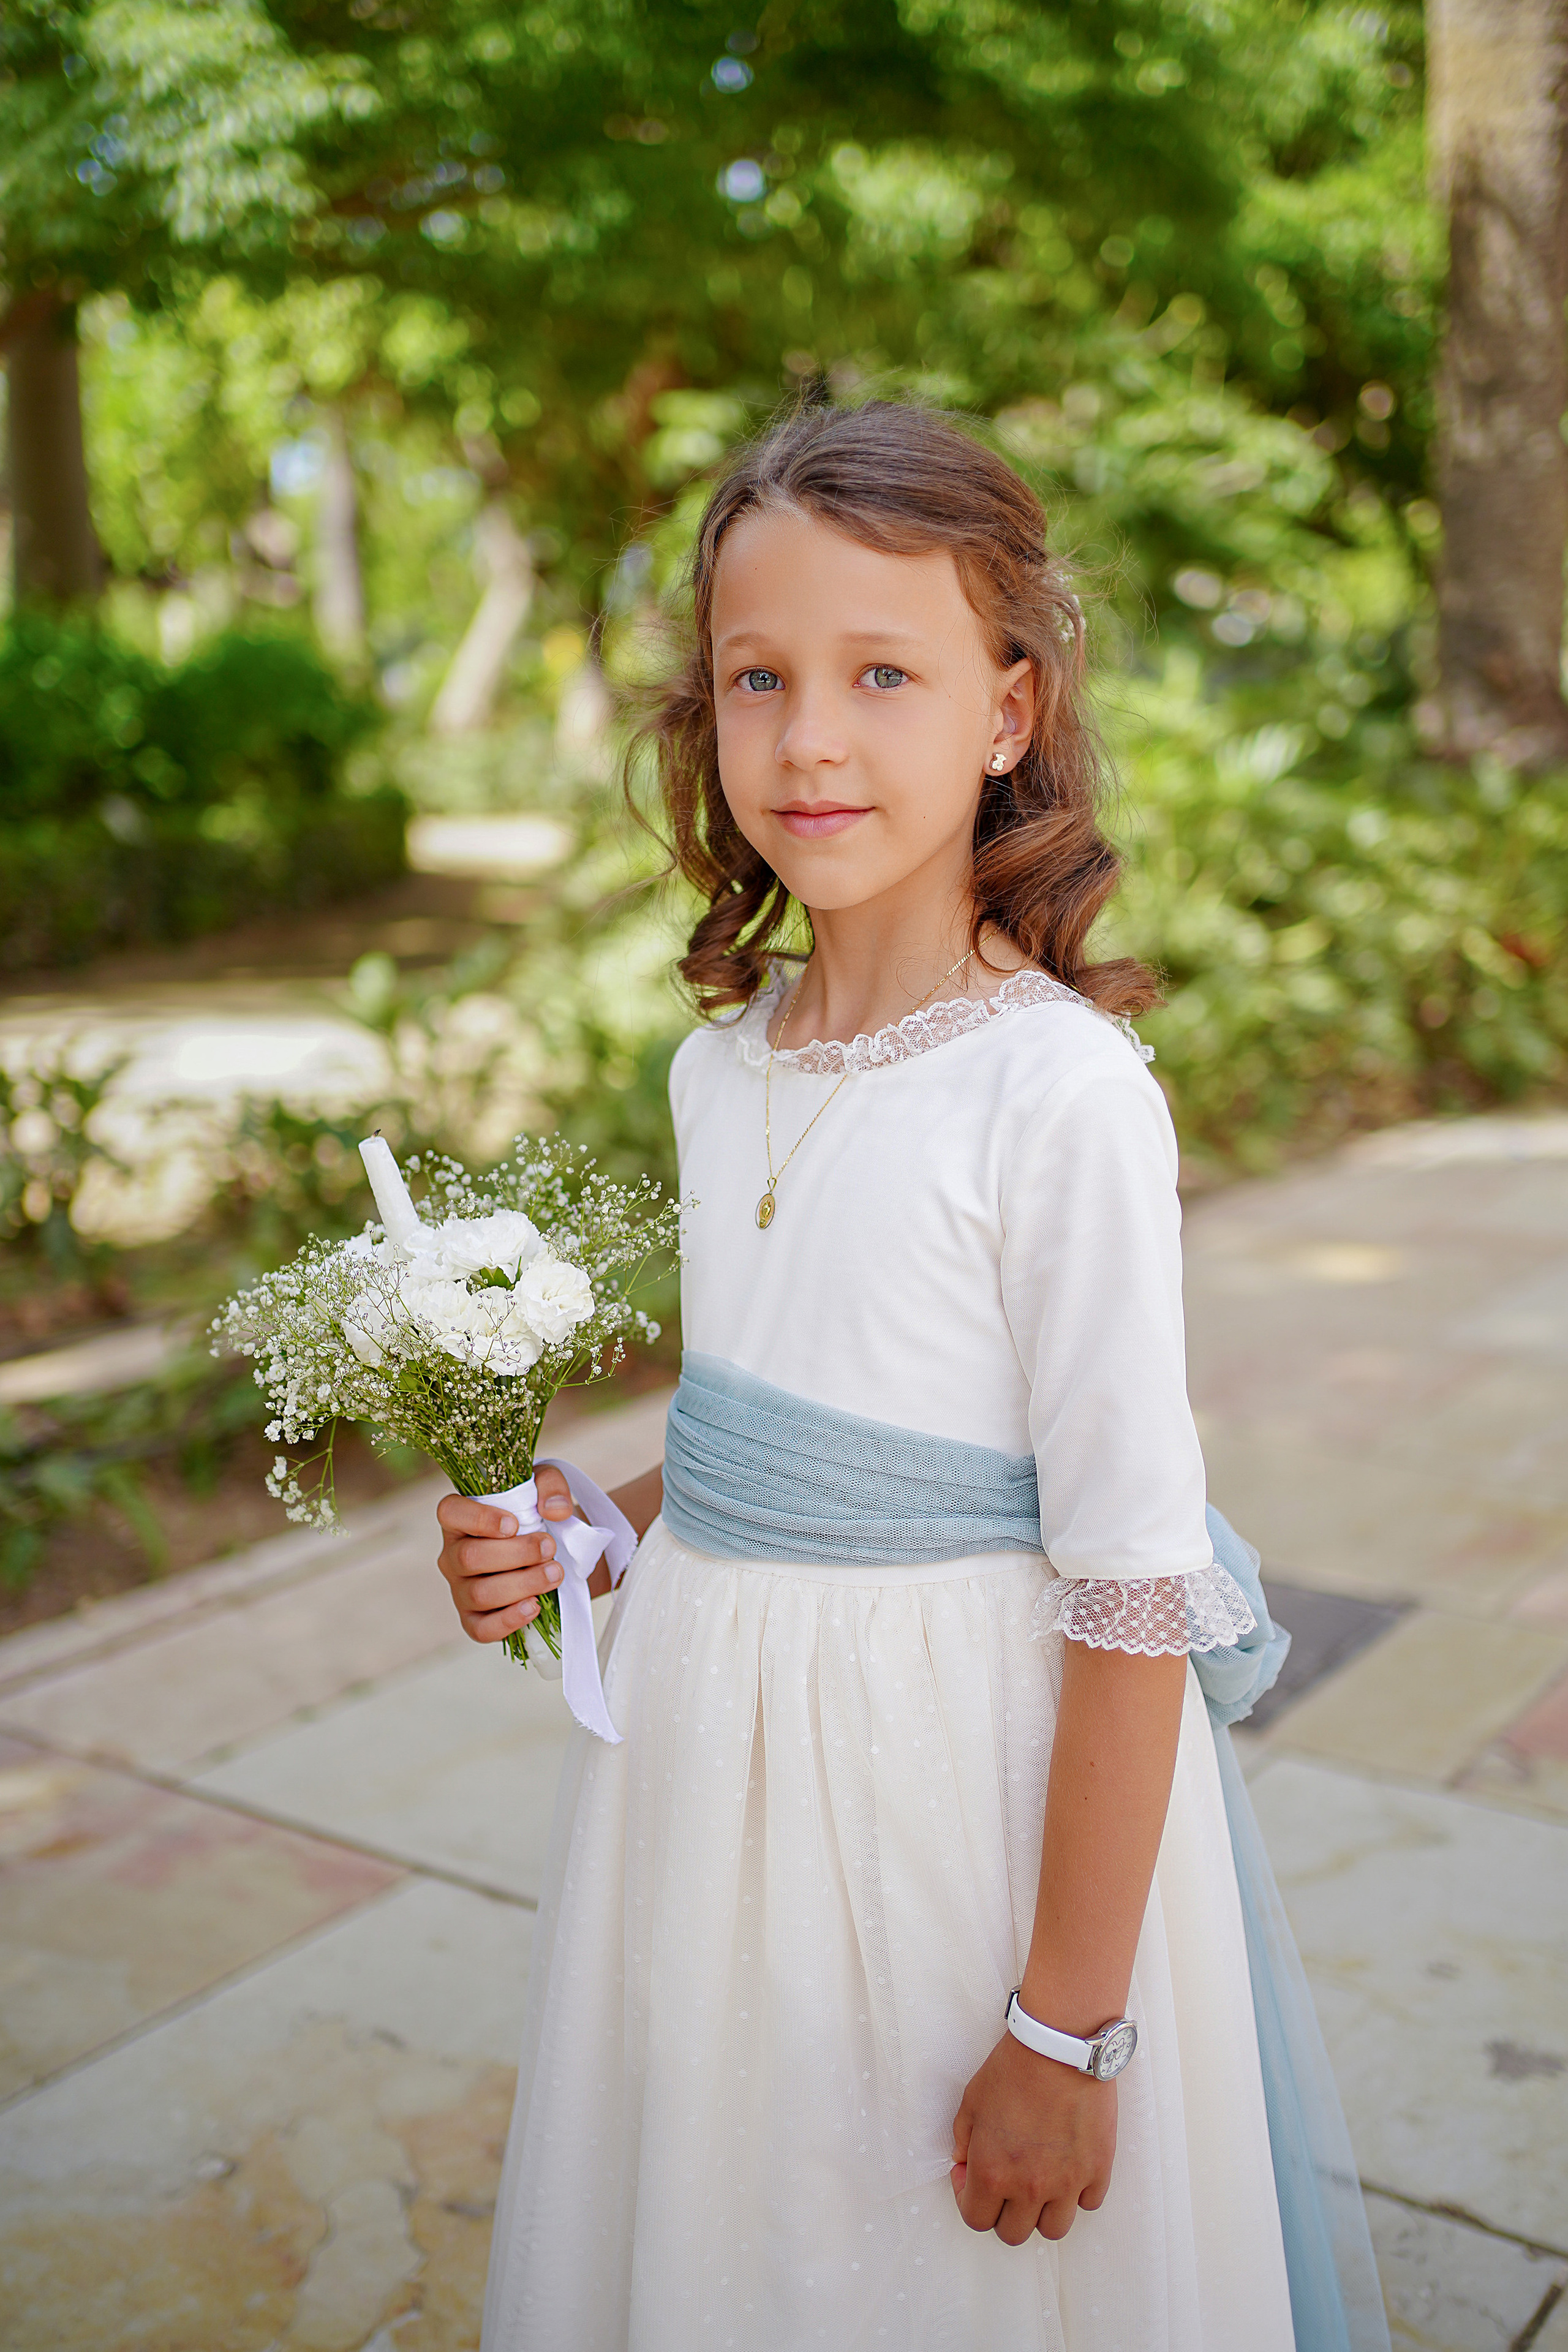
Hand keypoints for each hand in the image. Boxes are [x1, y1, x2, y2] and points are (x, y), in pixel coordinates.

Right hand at [435, 1467, 580, 1643]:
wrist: (552, 1551)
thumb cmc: (537, 1515)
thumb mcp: (544, 1486)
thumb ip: (550, 1485)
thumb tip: (555, 1509)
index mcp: (460, 1519)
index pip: (449, 1512)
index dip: (479, 1519)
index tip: (514, 1524)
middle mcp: (453, 1555)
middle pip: (469, 1557)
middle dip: (516, 1554)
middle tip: (550, 1548)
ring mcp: (460, 1590)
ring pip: (479, 1593)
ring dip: (523, 1584)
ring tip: (555, 1573)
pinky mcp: (474, 1619)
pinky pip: (481, 1629)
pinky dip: (509, 1620)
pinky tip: (535, 1606)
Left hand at [950, 2032, 1115, 2244]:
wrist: (1060, 2045)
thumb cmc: (1013, 2068)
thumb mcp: (971, 2101)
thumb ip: (964, 2140)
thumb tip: (964, 2164)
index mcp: (992, 2172)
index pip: (976, 2220)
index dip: (969, 2200)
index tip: (971, 2176)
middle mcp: (1030, 2187)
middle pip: (1014, 2233)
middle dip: (1004, 2211)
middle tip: (1006, 2182)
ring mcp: (1067, 2183)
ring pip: (1054, 2229)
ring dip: (1042, 2212)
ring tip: (1040, 2183)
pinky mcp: (1098, 2170)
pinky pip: (1088, 2203)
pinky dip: (1078, 2193)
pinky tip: (1069, 2168)